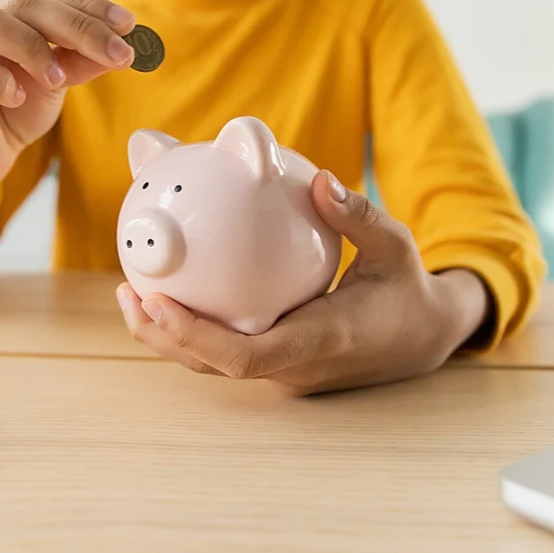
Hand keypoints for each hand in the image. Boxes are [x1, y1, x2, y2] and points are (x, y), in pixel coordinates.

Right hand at [0, 0, 136, 190]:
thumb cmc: (16, 106)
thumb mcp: (58, 78)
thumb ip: (83, 56)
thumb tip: (124, 40)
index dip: (86, 5)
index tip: (128, 25)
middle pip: (16, 0)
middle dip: (74, 26)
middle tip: (116, 52)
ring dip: (27, 44)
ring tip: (57, 77)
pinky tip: (17, 95)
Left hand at [116, 170, 491, 395]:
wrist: (423, 339)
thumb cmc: (408, 291)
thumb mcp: (394, 246)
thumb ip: (357, 215)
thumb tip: (317, 180)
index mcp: (321, 344)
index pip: (246, 356)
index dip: (196, 336)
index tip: (158, 303)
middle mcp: (295, 367)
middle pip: (214, 366)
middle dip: (165, 337)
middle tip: (129, 293)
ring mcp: (284, 372)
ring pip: (214, 363)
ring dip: (170, 335)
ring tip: (133, 295)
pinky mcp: (278, 364)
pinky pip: (226, 350)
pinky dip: (194, 328)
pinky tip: (171, 293)